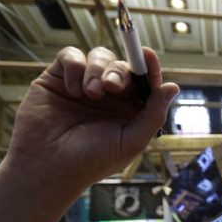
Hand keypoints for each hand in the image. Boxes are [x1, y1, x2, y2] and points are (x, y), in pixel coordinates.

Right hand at [0, 46, 178, 221]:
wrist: (48, 166)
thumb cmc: (93, 160)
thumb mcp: (132, 140)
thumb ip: (154, 113)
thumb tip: (173, 86)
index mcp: (130, 109)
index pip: (145, 81)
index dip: (149, 66)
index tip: (148, 55)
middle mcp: (109, 95)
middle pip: (123, 66)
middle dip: (120, 72)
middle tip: (112, 87)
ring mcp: (84, 84)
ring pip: (100, 55)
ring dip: (98, 69)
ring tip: (90, 94)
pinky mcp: (58, 78)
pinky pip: (71, 56)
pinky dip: (75, 67)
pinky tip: (72, 90)